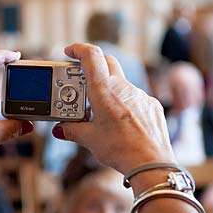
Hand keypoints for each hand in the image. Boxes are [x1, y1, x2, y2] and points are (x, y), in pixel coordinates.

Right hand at [52, 43, 174, 173]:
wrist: (150, 163)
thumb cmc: (120, 149)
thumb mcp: (90, 139)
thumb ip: (72, 130)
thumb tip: (60, 129)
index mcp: (104, 90)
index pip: (91, 55)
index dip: (79, 49)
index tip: (70, 51)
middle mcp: (124, 87)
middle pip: (107, 63)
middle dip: (93, 65)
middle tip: (81, 79)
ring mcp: (140, 95)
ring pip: (122, 83)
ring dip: (109, 90)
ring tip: (100, 111)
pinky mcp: (152, 106)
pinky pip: (136, 98)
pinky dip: (125, 104)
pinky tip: (122, 123)